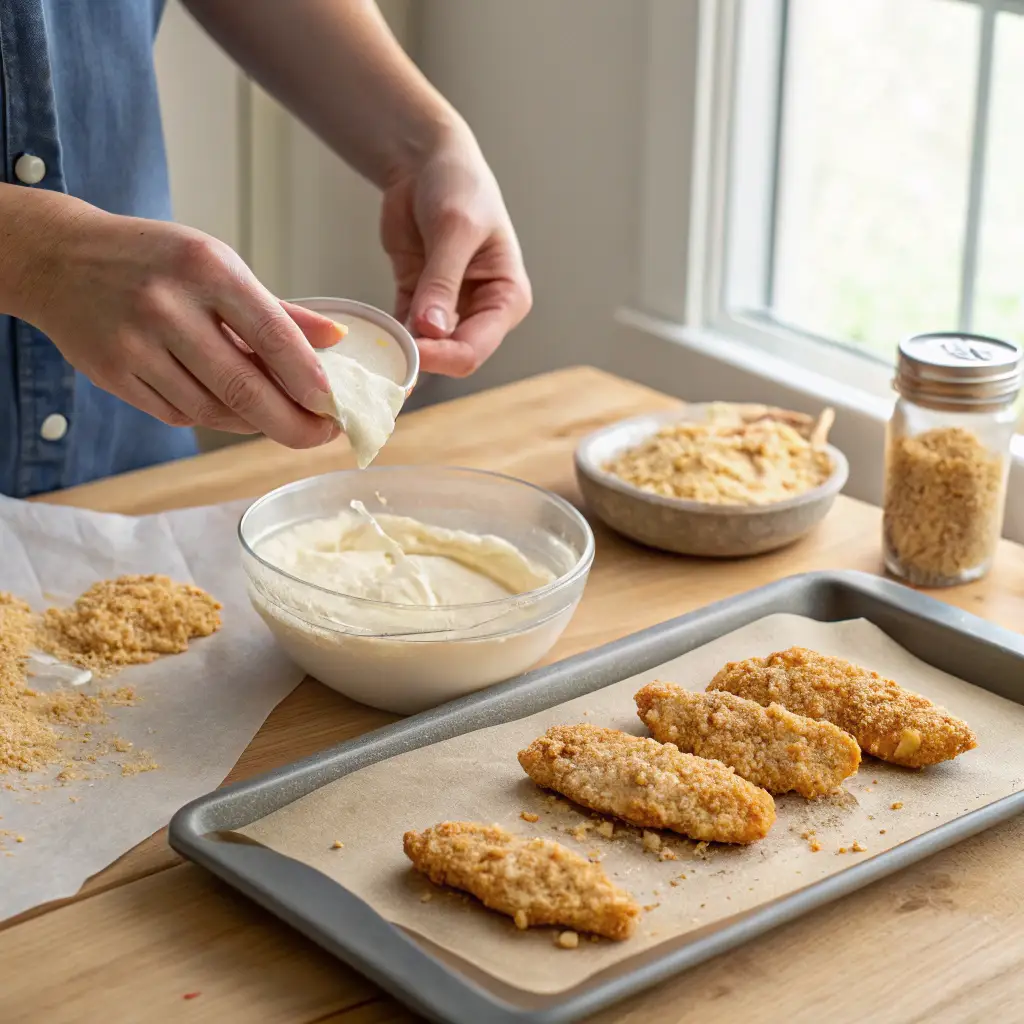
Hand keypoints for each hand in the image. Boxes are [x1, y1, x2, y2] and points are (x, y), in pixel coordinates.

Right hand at [24, 201, 340, 446]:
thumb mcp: (217, 264)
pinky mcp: (114, 376)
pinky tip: (232, 409)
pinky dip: (214, 417)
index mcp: (207, 268)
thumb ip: (278, 310)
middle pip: (244, 387)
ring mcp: (136, 345)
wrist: (59, 259)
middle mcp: (169, 306)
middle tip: (321, 436)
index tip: (335, 407)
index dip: (309, 380)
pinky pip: (179, 415)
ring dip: (254, 422)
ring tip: (279, 418)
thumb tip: (336, 339)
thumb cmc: (154, 260)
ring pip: (212, 410)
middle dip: (292, 423)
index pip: (272, 335)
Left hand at [381, 123, 531, 376]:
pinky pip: (403, 330)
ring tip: (374, 352)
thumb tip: (430, 330)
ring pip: (428, 348)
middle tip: (386, 358)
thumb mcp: (454, 229)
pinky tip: (369, 336)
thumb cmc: (458, 187)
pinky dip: (387, 336)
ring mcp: (450, 309)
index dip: (443, 355)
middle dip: (423, 358)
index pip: (476, 347)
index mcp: (507, 297)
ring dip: (402, 351)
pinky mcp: (419, 301)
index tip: (410, 350)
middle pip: (453, 355)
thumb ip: (442, 282)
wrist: (429, 162)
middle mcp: (483, 310)